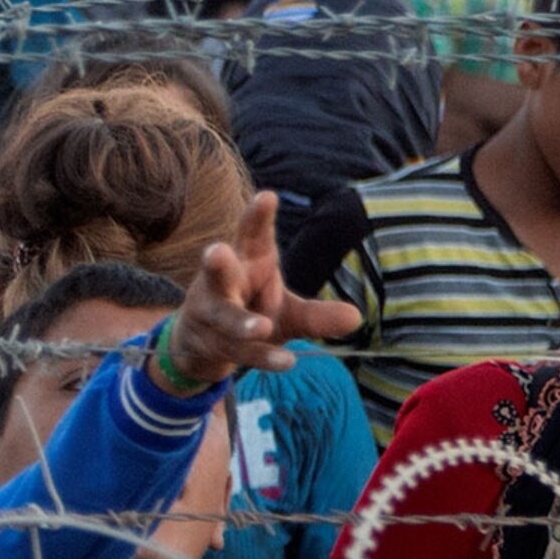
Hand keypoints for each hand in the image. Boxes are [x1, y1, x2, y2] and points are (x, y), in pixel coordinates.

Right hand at [162, 192, 361, 389]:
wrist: (203, 345)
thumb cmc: (251, 312)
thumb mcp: (289, 312)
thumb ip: (319, 315)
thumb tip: (356, 317)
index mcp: (246, 261)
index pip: (250, 235)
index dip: (256, 217)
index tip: (267, 197)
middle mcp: (222, 283)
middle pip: (218, 271)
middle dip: (217, 263)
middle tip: (217, 251)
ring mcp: (209, 312)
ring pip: (225, 316)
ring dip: (240, 322)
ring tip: (261, 328)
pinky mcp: (207, 342)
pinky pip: (238, 350)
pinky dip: (263, 356)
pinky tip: (286, 362)